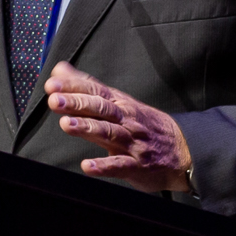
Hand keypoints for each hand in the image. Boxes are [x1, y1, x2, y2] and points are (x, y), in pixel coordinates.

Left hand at [44, 62, 192, 192]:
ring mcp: (131, 143)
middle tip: (54, 100)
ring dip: (87, 128)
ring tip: (66, 125)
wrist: (183, 149)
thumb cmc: (143, 123)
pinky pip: (120, 165)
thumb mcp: (117, 101)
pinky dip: (104, 165)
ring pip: (108, 133)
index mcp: (118, 104)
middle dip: (77, 103)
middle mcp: (124, 120)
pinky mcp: (137, 166)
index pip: (94, 91)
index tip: (52, 84)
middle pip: (100, 108)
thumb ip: (86, 87)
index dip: (73, 87)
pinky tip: (88, 166)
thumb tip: (60, 69)